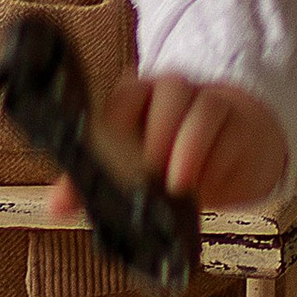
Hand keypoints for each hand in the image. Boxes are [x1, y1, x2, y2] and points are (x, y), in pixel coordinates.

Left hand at [49, 74, 287, 220]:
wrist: (237, 152)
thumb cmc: (173, 160)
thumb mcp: (132, 173)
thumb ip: (91, 185)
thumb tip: (55, 206)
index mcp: (138, 97)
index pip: (124, 96)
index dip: (116, 122)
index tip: (110, 158)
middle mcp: (174, 92)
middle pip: (168, 90)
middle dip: (158, 132)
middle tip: (150, 173)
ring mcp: (211, 102)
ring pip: (204, 108)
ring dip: (189, 147)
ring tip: (178, 184)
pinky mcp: (241, 123)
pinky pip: (231, 133)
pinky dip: (217, 162)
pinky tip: (208, 185)